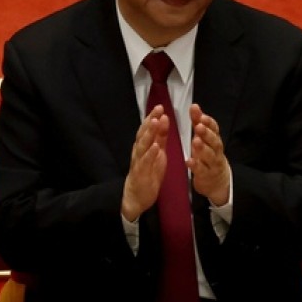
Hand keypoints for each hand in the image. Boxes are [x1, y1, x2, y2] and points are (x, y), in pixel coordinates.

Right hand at [121, 104, 168, 220]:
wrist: (137, 195)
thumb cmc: (148, 172)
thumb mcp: (157, 152)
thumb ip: (160, 137)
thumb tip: (164, 118)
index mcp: (143, 145)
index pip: (147, 128)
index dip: (152, 117)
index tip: (160, 107)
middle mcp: (139, 151)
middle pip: (143, 133)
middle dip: (151, 121)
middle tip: (158, 110)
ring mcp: (138, 161)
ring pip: (142, 145)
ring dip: (149, 133)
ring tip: (156, 122)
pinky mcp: (140, 173)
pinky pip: (145, 162)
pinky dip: (150, 154)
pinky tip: (155, 147)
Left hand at [186, 103, 229, 205]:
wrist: (218, 181)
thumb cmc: (208, 156)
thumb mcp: (204, 138)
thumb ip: (198, 122)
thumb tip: (194, 106)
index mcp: (214, 140)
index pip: (215, 129)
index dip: (209, 122)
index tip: (201, 116)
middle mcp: (216, 151)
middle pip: (214, 141)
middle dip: (207, 133)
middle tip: (199, 126)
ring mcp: (212, 164)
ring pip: (210, 156)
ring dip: (203, 148)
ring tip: (195, 141)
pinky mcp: (206, 176)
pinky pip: (202, 171)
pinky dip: (196, 166)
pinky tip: (189, 161)